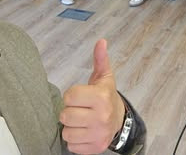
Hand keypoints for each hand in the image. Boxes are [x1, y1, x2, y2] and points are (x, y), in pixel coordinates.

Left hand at [60, 40, 125, 154]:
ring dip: (71, 127)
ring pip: (67, 133)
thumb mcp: (104, 77)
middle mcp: (101, 117)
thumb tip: (101, 41)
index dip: (71, 96)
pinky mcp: (95, 148)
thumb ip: (100, 59)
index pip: (69, 97)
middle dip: (69, 112)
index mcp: (101, 98)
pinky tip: (84, 132)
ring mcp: (98, 135)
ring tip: (81, 121)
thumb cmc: (106, 96)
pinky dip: (75, 140)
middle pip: (65, 116)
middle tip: (79, 109)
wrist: (120, 120)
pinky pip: (72, 146)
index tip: (80, 96)